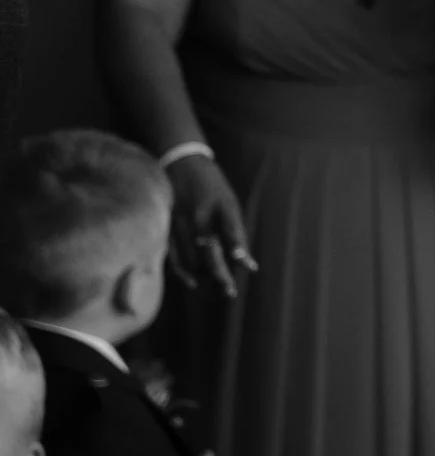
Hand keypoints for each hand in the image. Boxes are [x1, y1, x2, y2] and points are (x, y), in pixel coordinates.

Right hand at [166, 155, 254, 296]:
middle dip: (220, 274)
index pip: (231, 228)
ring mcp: (180, 222)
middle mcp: (199, 215)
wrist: (181, 163)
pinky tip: (193, 282)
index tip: (247, 265)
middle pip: (209, 250)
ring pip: (191, 257)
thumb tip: (246, 263)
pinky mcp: (166, 227)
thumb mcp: (229, 201)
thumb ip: (236, 231)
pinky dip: (182, 271)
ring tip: (220, 286)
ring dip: (205, 274)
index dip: (238, 247)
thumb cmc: (212, 186)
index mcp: (220, 204)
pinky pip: (172, 255)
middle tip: (230, 292)